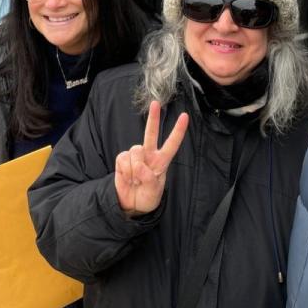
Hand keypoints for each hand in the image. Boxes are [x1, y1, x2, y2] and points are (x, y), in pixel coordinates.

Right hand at [114, 100, 188, 215]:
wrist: (130, 204)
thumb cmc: (146, 197)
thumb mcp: (153, 192)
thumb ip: (149, 178)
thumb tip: (139, 165)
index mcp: (161, 161)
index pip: (172, 144)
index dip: (178, 131)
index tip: (185, 116)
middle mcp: (149, 155)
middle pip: (151, 133)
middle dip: (153, 118)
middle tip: (156, 103)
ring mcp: (135, 156)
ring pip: (135, 151)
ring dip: (134, 169)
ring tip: (135, 180)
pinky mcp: (122, 159)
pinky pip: (124, 159)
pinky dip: (125, 171)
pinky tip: (127, 178)